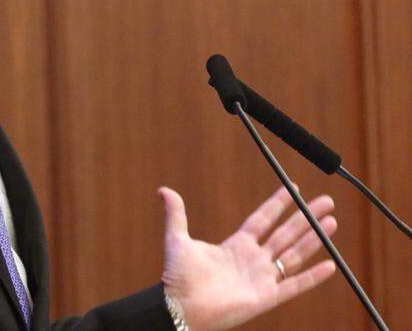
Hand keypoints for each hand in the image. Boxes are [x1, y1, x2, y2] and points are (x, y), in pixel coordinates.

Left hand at [158, 185, 337, 330]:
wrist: (181, 306)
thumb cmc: (178, 277)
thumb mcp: (177, 239)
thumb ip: (176, 214)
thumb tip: (163, 190)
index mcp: (236, 245)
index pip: (263, 219)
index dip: (279, 204)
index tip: (294, 188)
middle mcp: (253, 259)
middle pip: (286, 233)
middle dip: (306, 217)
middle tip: (327, 201)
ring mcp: (262, 277)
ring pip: (294, 254)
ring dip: (314, 239)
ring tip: (331, 222)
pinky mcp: (266, 296)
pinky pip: (295, 285)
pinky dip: (313, 277)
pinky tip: (330, 265)